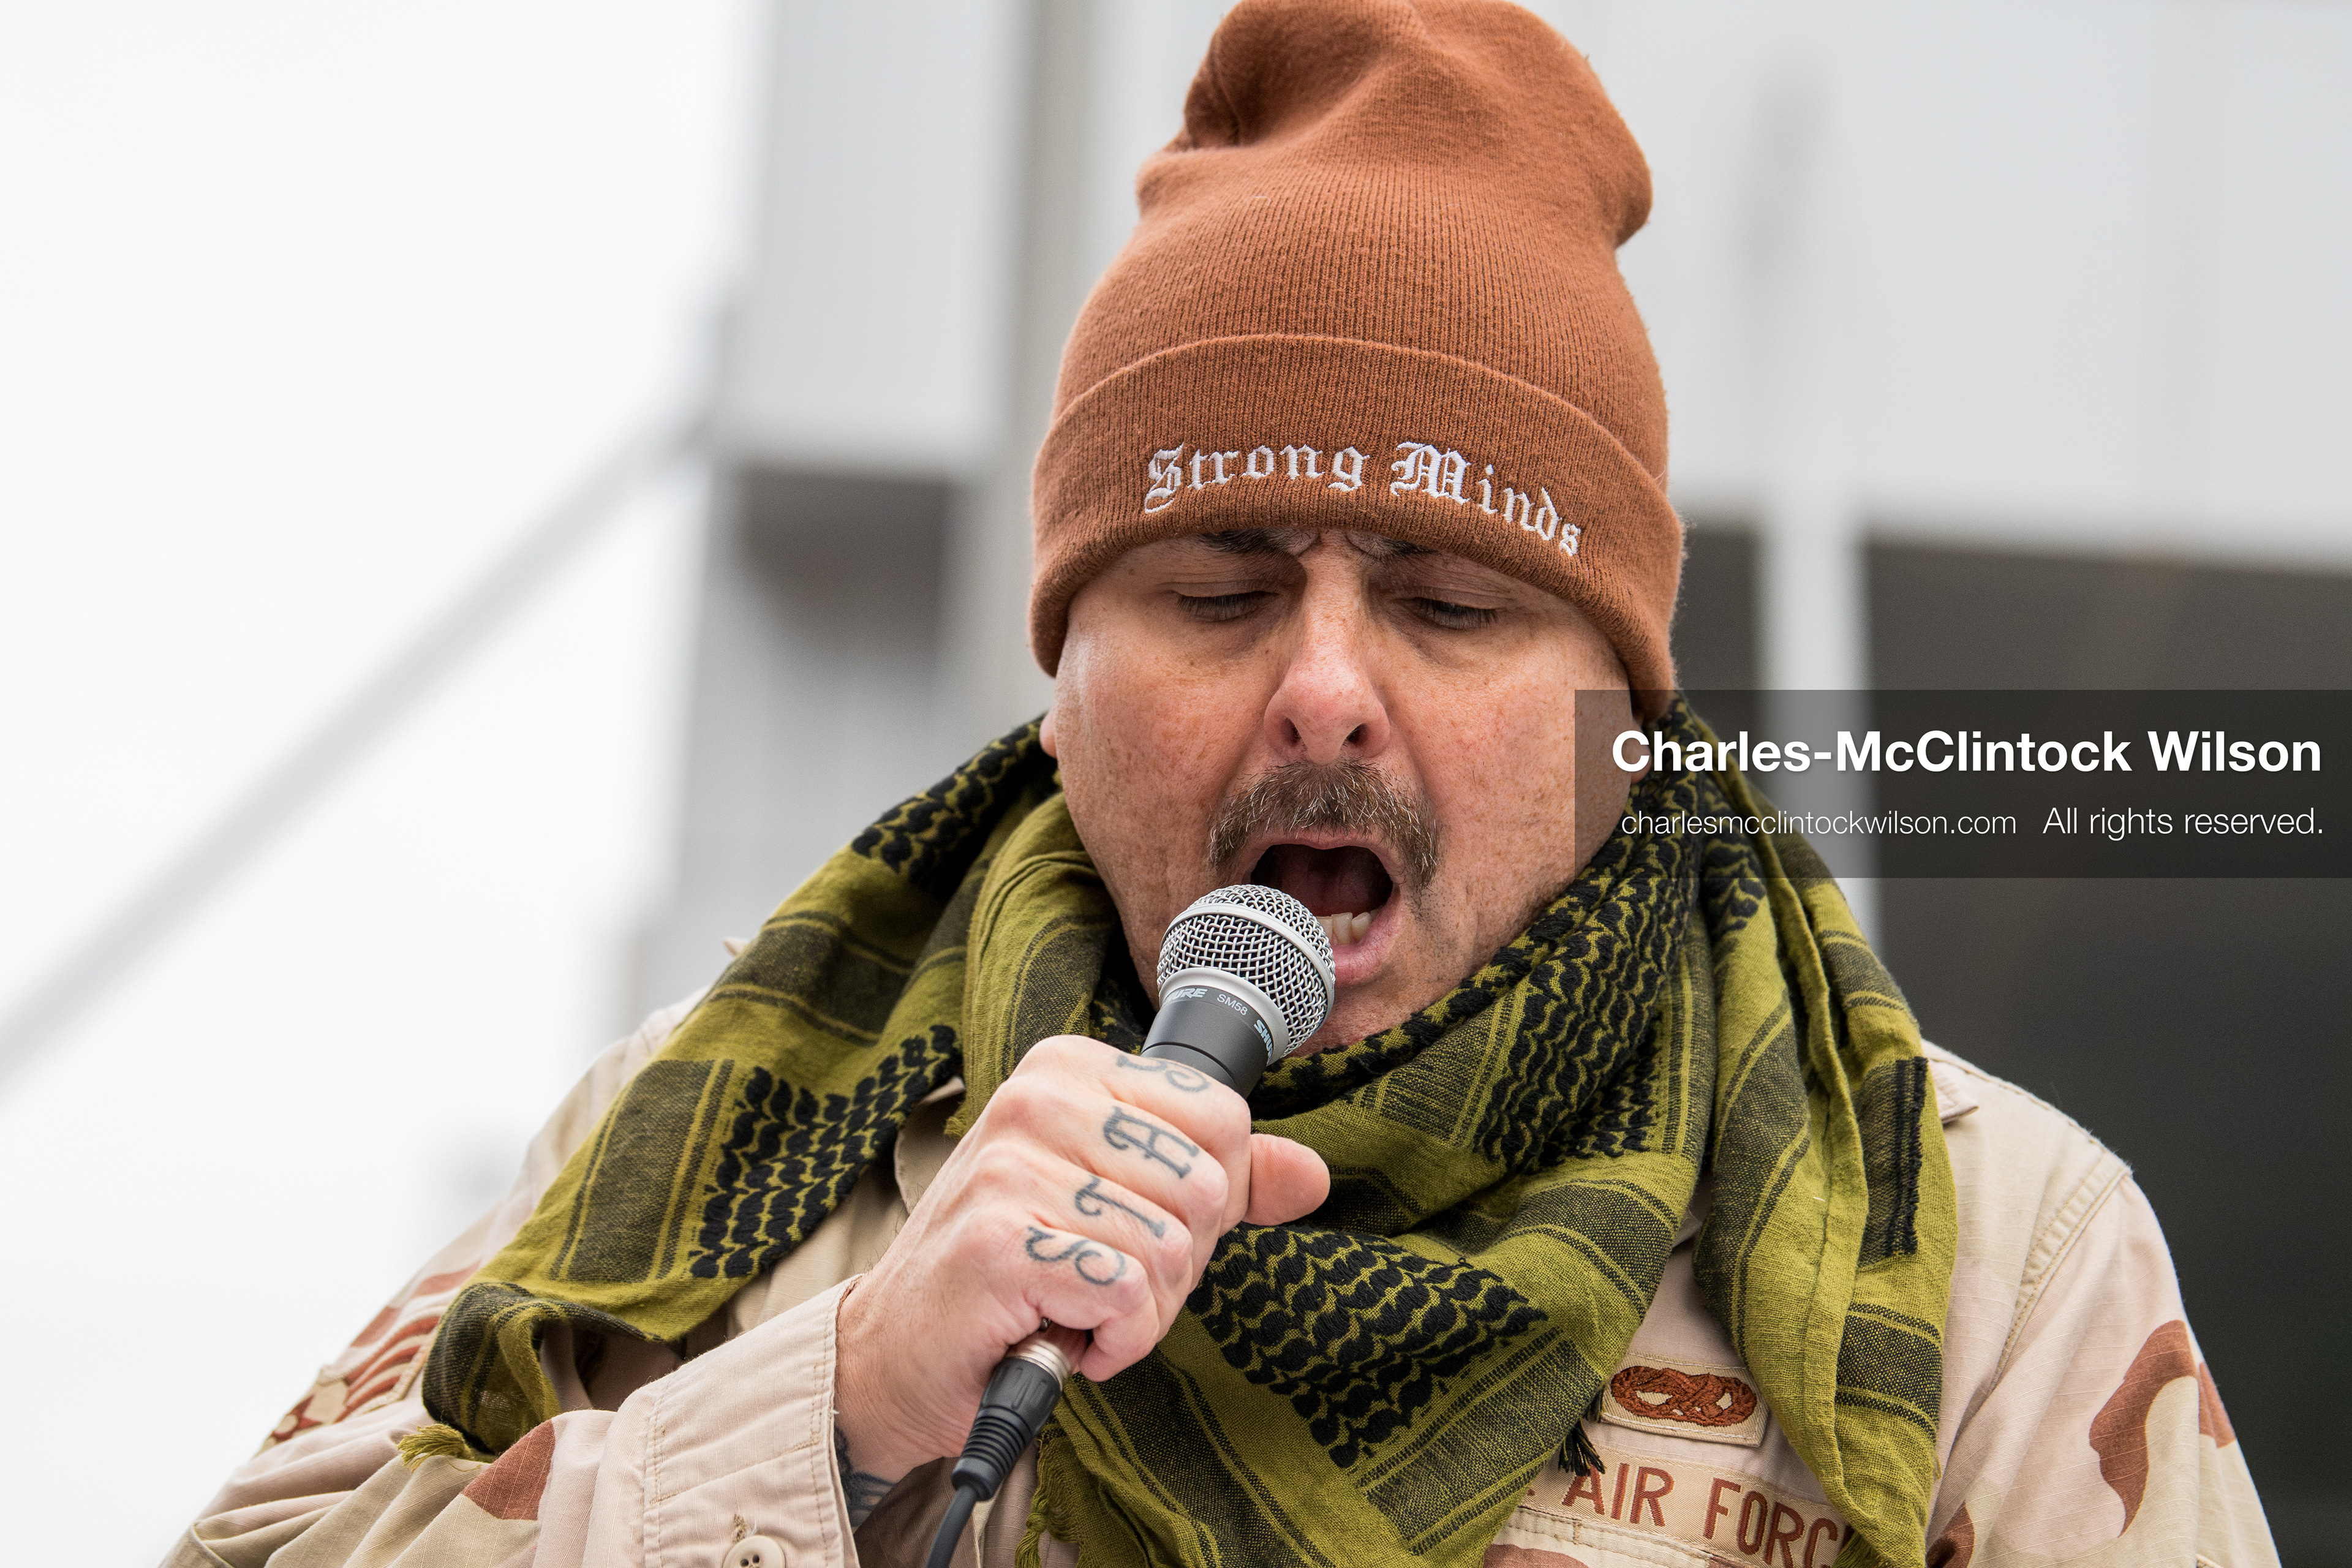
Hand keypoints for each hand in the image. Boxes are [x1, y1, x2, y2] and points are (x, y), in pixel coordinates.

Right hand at [831, 1035, 1329, 1487]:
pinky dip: (1116, 1342)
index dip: (1210, 1199)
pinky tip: (1066, 1336)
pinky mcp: (1002, 1243)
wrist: (894, 1351)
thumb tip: (1309, 1174)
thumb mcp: (1119, 1202)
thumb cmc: (1013, 1271)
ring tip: (1078, 1309)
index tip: (1142, 1227)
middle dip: (1177, 1263)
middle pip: (1206, 1188)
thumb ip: (1217, 1180)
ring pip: (1173, 1250)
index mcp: (1070, 1068)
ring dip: (1143, 1313)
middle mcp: (1037, 1100)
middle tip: (1103, 1281)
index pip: (1222, 1117)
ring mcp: (1012, 1168)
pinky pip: (1130, 1295)